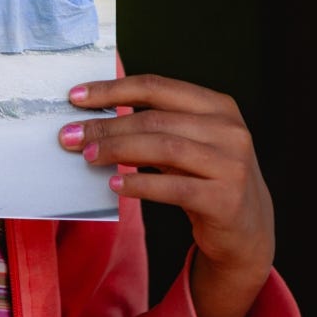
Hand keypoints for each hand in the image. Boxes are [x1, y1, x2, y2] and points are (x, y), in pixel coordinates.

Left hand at [59, 74, 276, 316]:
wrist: (246, 229)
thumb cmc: (205, 177)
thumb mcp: (188, 143)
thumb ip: (154, 125)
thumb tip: (91, 116)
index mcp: (218, 106)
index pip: (157, 87)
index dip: (113, 90)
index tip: (75, 97)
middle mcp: (230, 131)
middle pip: (156, 119)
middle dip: (107, 126)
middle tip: (70, 136)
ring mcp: (232, 165)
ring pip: (164, 148)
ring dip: (118, 151)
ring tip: (88, 157)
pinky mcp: (226, 200)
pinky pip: (173, 188)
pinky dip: (140, 184)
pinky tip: (115, 185)